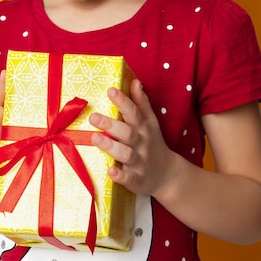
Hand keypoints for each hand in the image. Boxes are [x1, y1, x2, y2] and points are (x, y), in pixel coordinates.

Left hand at [90, 79, 171, 196]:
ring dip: (111, 146)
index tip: (110, 90)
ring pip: (126, 154)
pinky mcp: (137, 180)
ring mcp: (140, 162)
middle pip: (127, 132)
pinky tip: (110, 170)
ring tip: (95, 138)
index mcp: (144, 127)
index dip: (122, 101)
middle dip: (111, 124)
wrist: (167, 174)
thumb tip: (135, 81)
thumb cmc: (152, 143)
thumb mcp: (150, 122)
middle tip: (93, 117)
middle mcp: (142, 143)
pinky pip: (128, 178)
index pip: (133, 112)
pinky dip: (120, 175)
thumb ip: (141, 103)